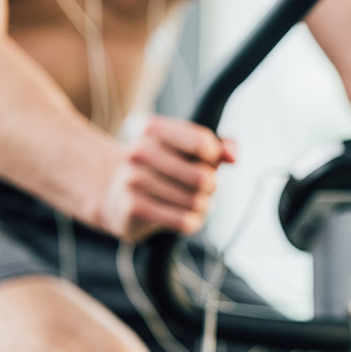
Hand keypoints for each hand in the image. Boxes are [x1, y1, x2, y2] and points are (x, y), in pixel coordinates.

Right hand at [94, 116, 235, 241]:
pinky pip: (184, 221)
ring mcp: (133, 180)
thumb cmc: (162, 170)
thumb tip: (233, 156)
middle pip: (203, 177)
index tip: (208, 162)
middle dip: (211, 187)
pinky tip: (182, 216)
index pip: (202, 142)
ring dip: (202, 206)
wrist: (117, 197)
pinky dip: (191, 222)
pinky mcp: (133, 208)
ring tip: (190, 202)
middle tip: (202, 189)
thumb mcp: (188, 151)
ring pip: (195, 202)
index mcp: (153, 129)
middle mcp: (139, 151)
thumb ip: (218, 147)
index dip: (215, 157)